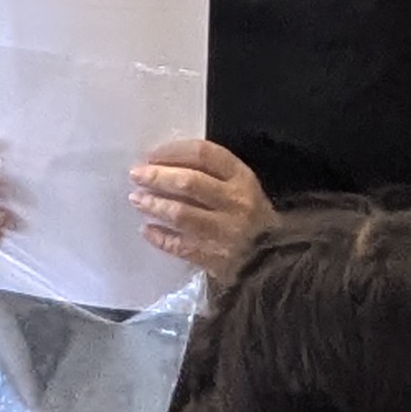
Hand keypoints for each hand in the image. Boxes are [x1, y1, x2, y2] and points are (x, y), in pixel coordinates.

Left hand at [129, 137, 273, 275]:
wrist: (274, 259)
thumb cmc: (250, 216)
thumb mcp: (240, 187)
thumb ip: (210, 174)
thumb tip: (163, 165)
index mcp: (242, 178)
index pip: (203, 154)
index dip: (173, 151)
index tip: (151, 155)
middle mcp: (235, 202)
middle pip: (189, 183)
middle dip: (157, 177)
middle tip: (136, 175)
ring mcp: (225, 232)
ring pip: (181, 214)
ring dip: (154, 205)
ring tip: (136, 199)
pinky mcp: (215, 258)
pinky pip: (180, 245)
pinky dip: (160, 237)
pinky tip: (147, 230)